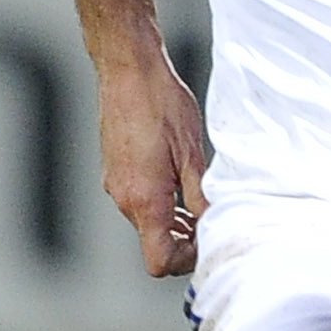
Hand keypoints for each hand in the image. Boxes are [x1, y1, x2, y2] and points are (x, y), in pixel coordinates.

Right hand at [95, 45, 211, 275]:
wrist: (128, 69)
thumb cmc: (161, 104)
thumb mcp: (193, 153)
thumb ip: (201, 197)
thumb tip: (216, 225)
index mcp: (145, 200)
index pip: (159, 261)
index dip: (187, 260)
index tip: (208, 237)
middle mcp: (124, 199)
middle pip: (155, 244)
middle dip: (185, 239)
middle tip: (211, 215)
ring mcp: (116, 186)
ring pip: (148, 223)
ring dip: (173, 220)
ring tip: (197, 193)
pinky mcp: (115, 172)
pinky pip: (139, 202)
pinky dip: (160, 202)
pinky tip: (178, 176)